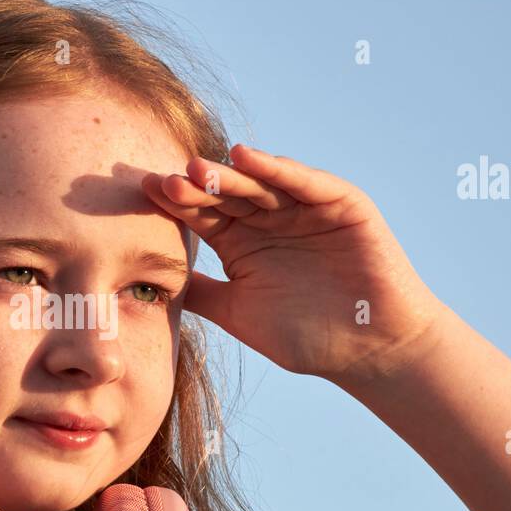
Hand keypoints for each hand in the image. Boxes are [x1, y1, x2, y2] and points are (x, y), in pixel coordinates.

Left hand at [141, 144, 443, 383]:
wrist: (370, 350)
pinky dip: (278, 169)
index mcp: (240, 241)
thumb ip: (200, 294)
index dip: (173, 204)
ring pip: (259, 184)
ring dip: (229, 175)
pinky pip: (305, 182)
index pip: (200, 215)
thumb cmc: (307, 338)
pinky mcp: (340, 202)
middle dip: (196, 188)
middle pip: (224, 195)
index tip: (140, 195)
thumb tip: (144, 285)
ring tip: (198, 168)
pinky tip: (249, 159)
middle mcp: (268, 218)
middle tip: (164, 181)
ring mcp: (303, 207)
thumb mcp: (239, 313)